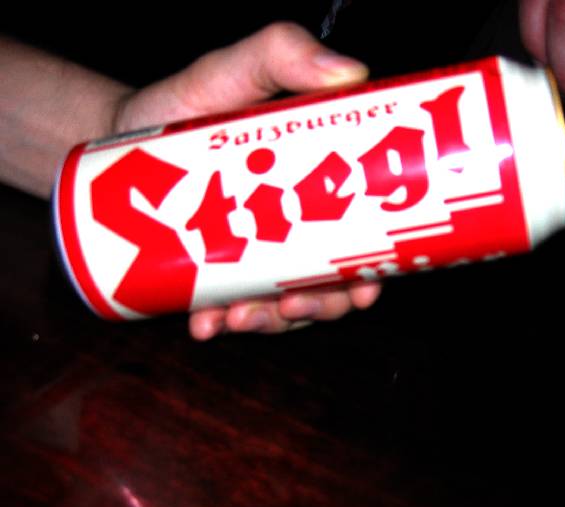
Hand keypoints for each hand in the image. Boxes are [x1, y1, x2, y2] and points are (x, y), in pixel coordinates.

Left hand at [112, 22, 380, 338]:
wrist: (117, 140)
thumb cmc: (186, 105)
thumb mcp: (234, 71)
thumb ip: (284, 54)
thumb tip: (349, 74)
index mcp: (323, 188)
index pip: (367, 235)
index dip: (377, 268)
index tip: (364, 286)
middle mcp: (299, 229)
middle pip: (333, 284)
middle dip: (321, 306)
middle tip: (295, 304)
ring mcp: (259, 258)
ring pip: (286, 307)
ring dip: (270, 322)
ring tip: (238, 316)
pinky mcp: (219, 277)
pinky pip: (233, 311)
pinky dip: (223, 323)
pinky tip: (205, 324)